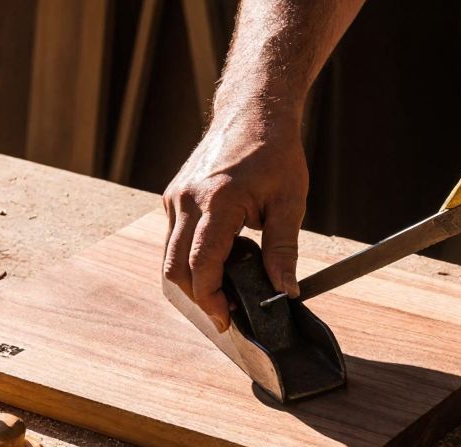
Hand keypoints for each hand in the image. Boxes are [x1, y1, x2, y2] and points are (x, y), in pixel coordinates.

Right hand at [162, 112, 306, 331]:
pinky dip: (190, 260)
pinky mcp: (173, 197)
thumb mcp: (290, 203)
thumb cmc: (275, 153)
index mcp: (217, 201)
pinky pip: (173, 240)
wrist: (253, 113)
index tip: (227, 319)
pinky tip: (219, 264)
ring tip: (225, 293)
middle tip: (227, 314)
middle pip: (175, 268)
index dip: (211, 298)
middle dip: (199, 298)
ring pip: (170, 256)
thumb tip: (286, 290)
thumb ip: (283, 250)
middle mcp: (187, 199)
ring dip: (192, 281)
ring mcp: (175, 197)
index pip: (202, 264)